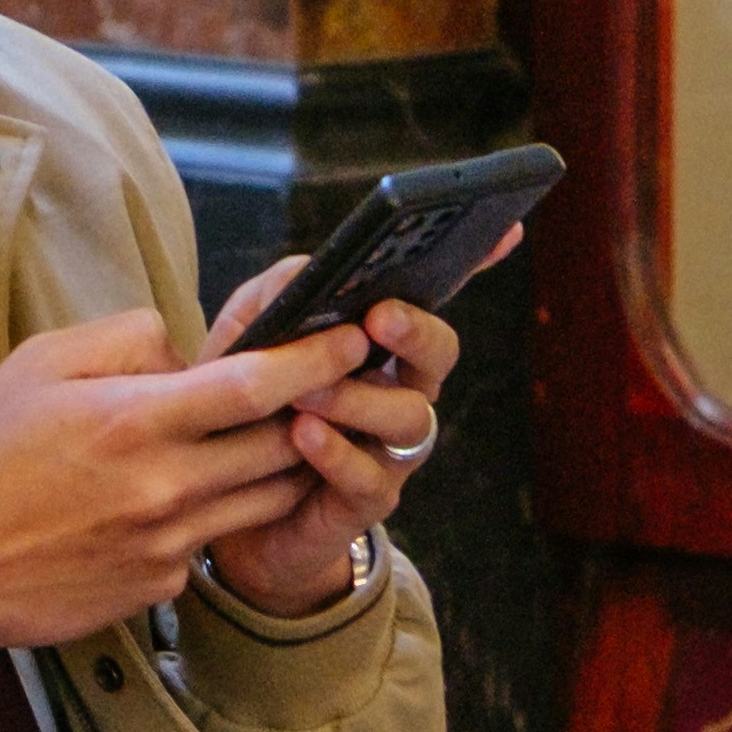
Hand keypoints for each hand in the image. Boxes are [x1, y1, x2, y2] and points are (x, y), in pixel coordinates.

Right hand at [0, 308, 357, 651]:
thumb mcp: (40, 364)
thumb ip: (127, 340)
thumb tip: (187, 347)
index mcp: (135, 421)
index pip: (255, 385)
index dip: (314, 359)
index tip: (351, 338)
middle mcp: (164, 487)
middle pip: (281, 445)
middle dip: (312, 412)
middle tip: (325, 387)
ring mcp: (167, 544)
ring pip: (265, 499)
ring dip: (280, 466)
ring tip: (267, 439)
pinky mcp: (160, 588)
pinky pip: (215, 541)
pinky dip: (218, 513)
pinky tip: (185, 498)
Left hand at [187, 239, 500, 616]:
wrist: (224, 504)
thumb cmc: (246, 408)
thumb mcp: (247, 337)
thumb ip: (275, 296)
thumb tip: (308, 268)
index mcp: (382, 343)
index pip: (435, 295)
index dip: (479, 262)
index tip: (506, 228)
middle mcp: (400, 389)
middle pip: (440, 353)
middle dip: (415, 332)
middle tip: (377, 318)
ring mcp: (390, 447)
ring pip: (409, 416)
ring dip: (357, 398)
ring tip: (305, 392)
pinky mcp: (368, 499)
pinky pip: (370, 476)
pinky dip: (336, 452)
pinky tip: (303, 434)